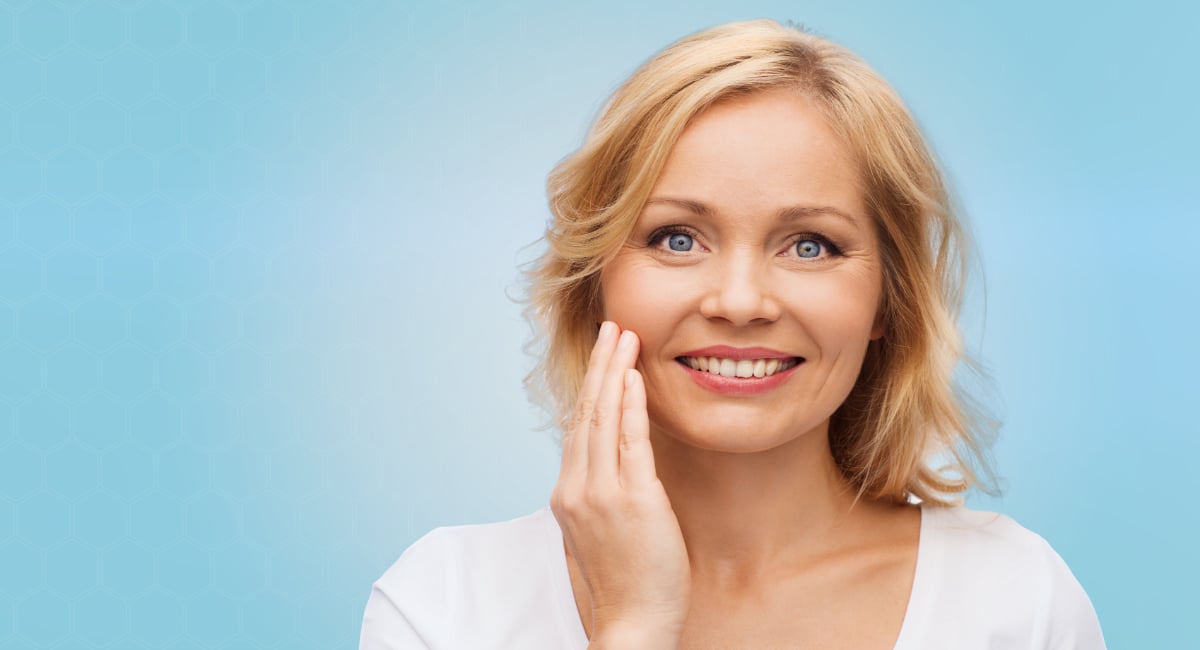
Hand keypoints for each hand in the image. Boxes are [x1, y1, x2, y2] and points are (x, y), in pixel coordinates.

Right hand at [550, 322, 690, 647]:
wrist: (633, 622)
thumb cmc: (624, 582)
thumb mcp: (598, 532)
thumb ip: (598, 495)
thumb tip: (608, 467)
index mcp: (566, 495)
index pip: (576, 428)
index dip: (589, 388)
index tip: (602, 357)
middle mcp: (576, 488)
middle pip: (585, 412)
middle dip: (599, 365)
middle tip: (611, 327)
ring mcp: (601, 493)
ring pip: (602, 418)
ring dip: (614, 372)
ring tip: (624, 337)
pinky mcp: (634, 500)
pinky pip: (630, 441)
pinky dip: (631, 404)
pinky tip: (636, 377)